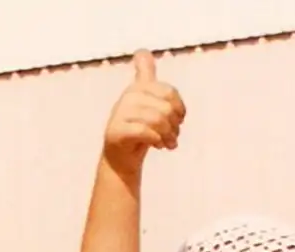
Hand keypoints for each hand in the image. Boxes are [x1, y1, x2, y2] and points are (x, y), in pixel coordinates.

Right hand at [105, 51, 184, 175]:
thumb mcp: (150, 102)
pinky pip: (146, 131)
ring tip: (168, 143)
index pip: (167, 88)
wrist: (121, 157)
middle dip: (175, 124)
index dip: (178, 104)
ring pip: (157, 119)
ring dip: (168, 135)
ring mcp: (120, 112)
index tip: (178, 115)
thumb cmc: (140, 129)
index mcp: (139, 87)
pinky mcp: (116, 130)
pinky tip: (157, 145)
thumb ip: (147, 76)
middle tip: (174, 135)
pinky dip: (156, 140)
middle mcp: (129, 95)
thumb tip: (141, 51)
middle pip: (167, 106)